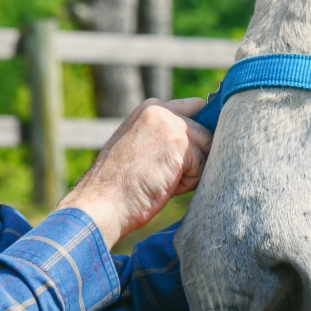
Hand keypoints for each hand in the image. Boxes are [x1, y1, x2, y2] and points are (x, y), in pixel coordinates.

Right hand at [59, 97, 212, 246]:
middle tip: (170, 172)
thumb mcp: (141, 147)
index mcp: (149, 109)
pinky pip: (202, 165)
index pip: (195, 108)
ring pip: (207, 148)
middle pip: (206, 129)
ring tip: (162, 180)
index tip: (187, 155)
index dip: (199, 133)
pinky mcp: (179, 142)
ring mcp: (170, 123)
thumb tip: (204, 141)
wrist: (103, 201)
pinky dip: (188, 183)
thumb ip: (165, 136)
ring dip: (192, 171)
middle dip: (199, 153)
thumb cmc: (120, 185)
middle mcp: (160, 109)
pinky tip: (164, 185)